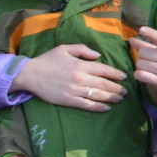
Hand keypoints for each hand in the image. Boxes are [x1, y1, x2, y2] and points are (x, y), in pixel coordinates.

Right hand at [10, 43, 127, 110]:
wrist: (29, 74)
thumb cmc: (47, 60)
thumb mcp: (64, 48)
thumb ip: (82, 50)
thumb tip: (98, 55)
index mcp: (80, 65)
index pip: (103, 70)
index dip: (116, 74)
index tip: (124, 77)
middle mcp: (80, 78)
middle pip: (104, 84)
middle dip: (117, 88)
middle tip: (126, 91)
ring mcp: (75, 90)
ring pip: (98, 95)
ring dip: (112, 97)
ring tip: (120, 99)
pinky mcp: (69, 100)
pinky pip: (87, 105)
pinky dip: (98, 107)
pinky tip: (106, 108)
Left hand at [130, 26, 156, 101]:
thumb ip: (149, 45)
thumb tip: (131, 39)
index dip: (150, 33)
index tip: (141, 29)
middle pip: (142, 52)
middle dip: (144, 57)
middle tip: (152, 62)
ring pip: (140, 64)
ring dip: (142, 67)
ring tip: (151, 70)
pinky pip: (140, 75)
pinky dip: (139, 75)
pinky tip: (146, 76)